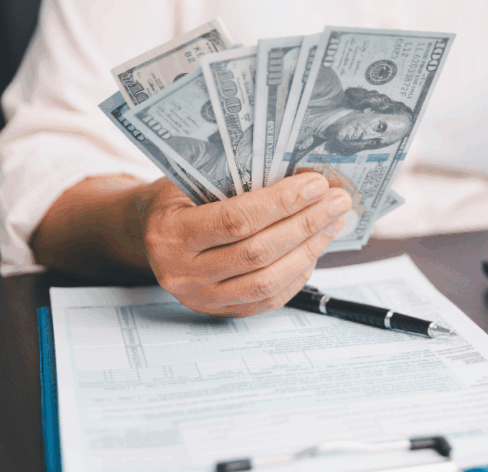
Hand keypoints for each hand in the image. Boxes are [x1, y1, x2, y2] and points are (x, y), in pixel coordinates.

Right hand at [139, 173, 350, 316]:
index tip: (315, 185)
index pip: (236, 220)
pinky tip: (314, 248)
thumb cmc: (177, 201)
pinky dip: (298, 272)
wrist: (151, 236)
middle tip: (336, 201)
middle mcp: (183, 273)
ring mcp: (203, 298)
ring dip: (309, 248)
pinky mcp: (222, 311)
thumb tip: (299, 177)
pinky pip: (270, 297)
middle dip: (305, 224)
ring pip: (268, 279)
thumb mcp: (192, 181)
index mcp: (171, 234)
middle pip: (258, 252)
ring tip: (332, 222)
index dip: (281, 203)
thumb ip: (235, 181)